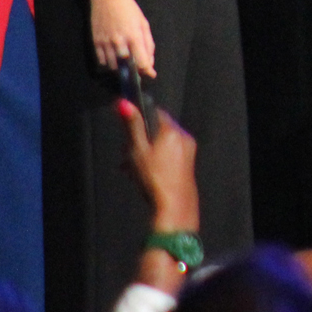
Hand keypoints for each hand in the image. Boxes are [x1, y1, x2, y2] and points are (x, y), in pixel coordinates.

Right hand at [90, 0, 155, 76]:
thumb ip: (148, 44)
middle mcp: (119, 42)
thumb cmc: (128, 9)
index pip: (142, 62)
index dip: (148, 71)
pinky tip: (113, 55)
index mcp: (134, 36)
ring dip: (120, 67)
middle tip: (136, 66)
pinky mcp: (96, 43)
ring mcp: (106, 43)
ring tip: (124, 60)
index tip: (151, 74)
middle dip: (134, 70)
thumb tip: (149, 63)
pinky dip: (109, 63)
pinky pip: (102, 61)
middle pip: (127, 68)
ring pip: (113, 67)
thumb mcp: (143, 23)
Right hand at [117, 98, 199, 231]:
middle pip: (157, 130)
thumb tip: (123, 103)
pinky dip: (155, 161)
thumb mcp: (137, 150)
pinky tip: (142, 176)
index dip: (138, 121)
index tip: (127, 134)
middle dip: (139, 141)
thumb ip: (132, 126)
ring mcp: (188, 153)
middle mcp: (184, 138)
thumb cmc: (154, 179)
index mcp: (173, 130)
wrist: (174, 208)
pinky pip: (169, 156)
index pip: (154, 112)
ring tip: (130, 170)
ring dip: (144, 153)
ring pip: (161, 145)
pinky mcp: (187, 166)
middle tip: (125, 156)